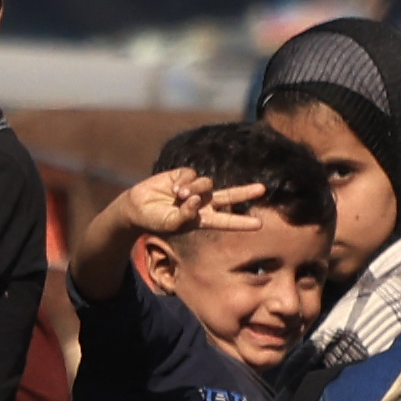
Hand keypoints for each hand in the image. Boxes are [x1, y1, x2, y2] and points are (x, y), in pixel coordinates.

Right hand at [122, 165, 262, 241]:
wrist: (138, 206)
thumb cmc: (156, 221)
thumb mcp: (173, 224)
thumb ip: (187, 214)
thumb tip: (197, 199)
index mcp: (203, 218)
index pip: (227, 220)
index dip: (242, 222)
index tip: (259, 225)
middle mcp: (203, 202)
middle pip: (230, 196)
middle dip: (245, 192)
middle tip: (262, 189)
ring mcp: (195, 188)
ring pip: (206, 184)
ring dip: (194, 190)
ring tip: (178, 196)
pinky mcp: (185, 175)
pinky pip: (192, 175)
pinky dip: (184, 183)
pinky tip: (173, 189)